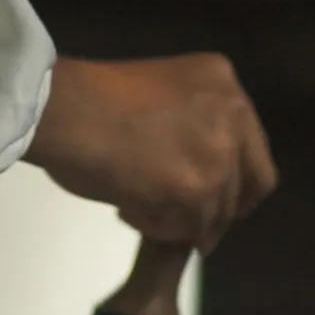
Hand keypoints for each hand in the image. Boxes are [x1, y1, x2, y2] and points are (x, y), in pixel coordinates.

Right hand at [26, 53, 277, 251]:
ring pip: (215, 213)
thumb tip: (208, 179)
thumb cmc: (91, 100)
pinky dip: (157, 228)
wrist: (60, 109)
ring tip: (133, 204)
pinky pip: (186, 229)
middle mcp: (233, 114)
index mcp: (225, 85)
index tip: (214, 203)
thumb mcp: (164, 98)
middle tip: (190, 228)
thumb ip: (194, 128)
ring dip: (177, 220)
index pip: (254, 151)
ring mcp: (218, 153)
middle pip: (250, 186)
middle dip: (219, 212)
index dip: (237, 185)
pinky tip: (126, 208)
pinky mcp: (196, 189)